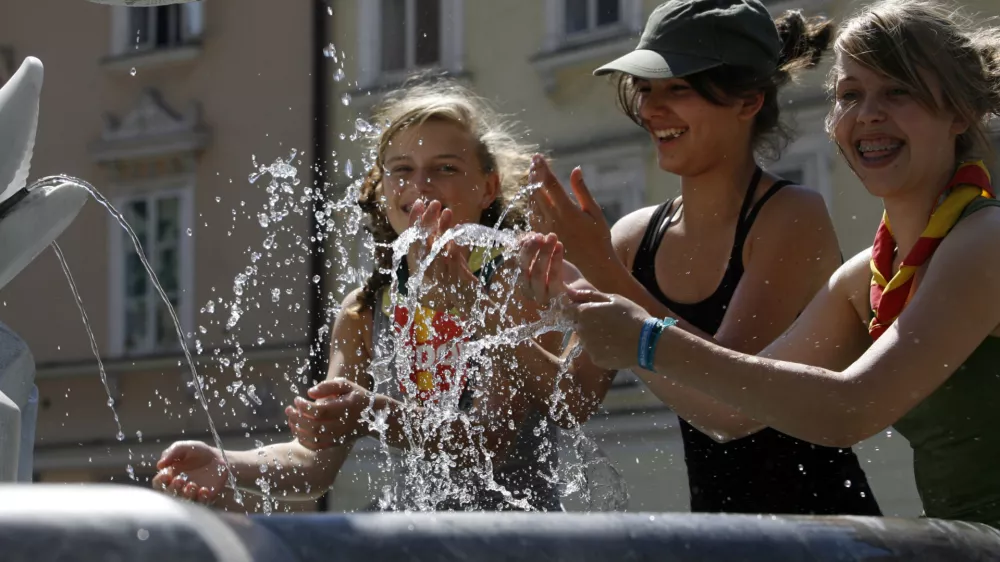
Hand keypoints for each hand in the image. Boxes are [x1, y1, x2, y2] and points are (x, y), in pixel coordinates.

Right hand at [152, 441, 227, 504]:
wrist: (218, 458)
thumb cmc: (198, 452)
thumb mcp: (185, 447)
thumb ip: (172, 452)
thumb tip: (159, 465)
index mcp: (169, 476)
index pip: (158, 483)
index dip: (160, 481)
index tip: (166, 475)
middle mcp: (177, 488)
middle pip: (169, 494)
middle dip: (173, 488)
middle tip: (180, 480)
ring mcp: (191, 494)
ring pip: (184, 501)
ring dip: (186, 494)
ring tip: (192, 485)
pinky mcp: (204, 498)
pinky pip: (201, 502)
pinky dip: (202, 498)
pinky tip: (204, 490)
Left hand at [285, 378, 371, 449]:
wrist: (373, 416)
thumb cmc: (356, 396)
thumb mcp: (346, 385)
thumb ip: (328, 386)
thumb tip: (309, 393)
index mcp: (345, 408)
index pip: (319, 411)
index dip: (304, 406)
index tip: (297, 399)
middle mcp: (342, 425)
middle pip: (314, 426)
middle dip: (297, 418)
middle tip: (288, 409)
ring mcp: (339, 436)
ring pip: (314, 438)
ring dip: (298, 430)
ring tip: (290, 419)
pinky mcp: (336, 443)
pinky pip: (317, 447)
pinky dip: (304, 441)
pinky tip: (297, 431)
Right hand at [407, 199, 480, 310]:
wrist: (468, 298)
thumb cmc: (457, 274)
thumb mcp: (449, 253)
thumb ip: (444, 237)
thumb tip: (444, 218)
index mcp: (423, 260)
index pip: (414, 237)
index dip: (415, 220)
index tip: (418, 203)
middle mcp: (427, 267)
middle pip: (423, 240)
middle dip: (427, 220)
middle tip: (434, 203)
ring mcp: (439, 273)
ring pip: (437, 246)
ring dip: (442, 228)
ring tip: (448, 211)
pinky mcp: (452, 278)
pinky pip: (451, 258)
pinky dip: (452, 244)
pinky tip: (457, 231)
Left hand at [518, 232, 651, 370]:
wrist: (648, 342)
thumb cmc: (632, 315)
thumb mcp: (613, 299)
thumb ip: (589, 295)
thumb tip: (570, 291)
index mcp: (584, 313)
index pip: (568, 310)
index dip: (578, 308)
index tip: (591, 309)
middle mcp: (581, 331)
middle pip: (578, 325)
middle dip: (587, 322)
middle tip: (608, 322)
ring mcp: (588, 347)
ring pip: (586, 339)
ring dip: (594, 336)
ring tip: (614, 334)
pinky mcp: (596, 359)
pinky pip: (594, 352)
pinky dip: (602, 349)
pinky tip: (616, 346)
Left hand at [528, 155, 617, 280]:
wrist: (593, 264)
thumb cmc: (598, 237)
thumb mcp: (594, 212)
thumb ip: (582, 190)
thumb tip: (575, 169)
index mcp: (567, 211)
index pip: (549, 184)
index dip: (542, 168)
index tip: (538, 156)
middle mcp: (553, 219)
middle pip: (536, 192)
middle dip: (533, 175)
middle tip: (533, 162)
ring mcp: (545, 229)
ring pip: (531, 203)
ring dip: (530, 188)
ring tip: (532, 174)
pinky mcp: (542, 236)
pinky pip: (532, 216)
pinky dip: (531, 202)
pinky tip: (533, 195)